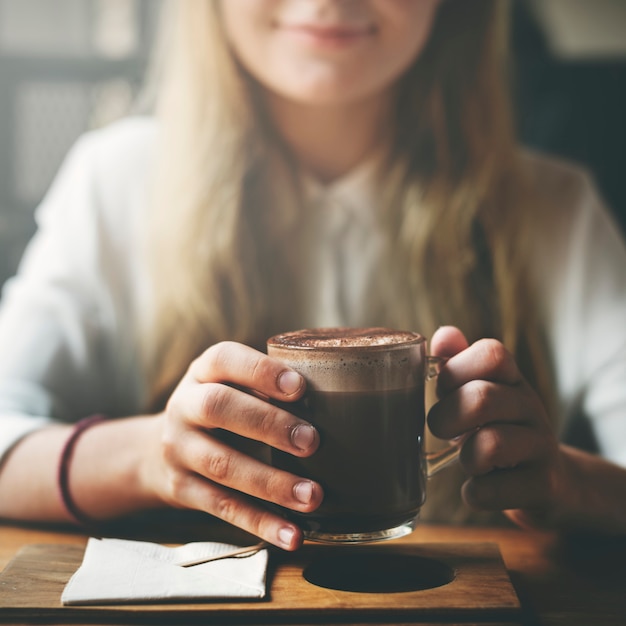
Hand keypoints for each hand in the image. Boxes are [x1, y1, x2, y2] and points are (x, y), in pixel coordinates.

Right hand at [143, 341, 322, 549]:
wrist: (160, 450)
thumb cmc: (220, 410)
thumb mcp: (231, 385)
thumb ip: (265, 387)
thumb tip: (334, 402)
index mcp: (203, 372)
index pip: (225, 359)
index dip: (261, 372)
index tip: (300, 387)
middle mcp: (184, 406)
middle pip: (218, 407)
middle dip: (268, 424)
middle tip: (311, 441)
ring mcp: (180, 449)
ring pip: (222, 464)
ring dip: (271, 483)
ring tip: (312, 495)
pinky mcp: (183, 489)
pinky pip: (223, 508)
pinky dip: (260, 523)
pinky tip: (292, 534)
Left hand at [427, 326, 571, 528]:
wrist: (550, 482)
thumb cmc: (498, 430)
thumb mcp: (479, 394)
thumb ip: (458, 364)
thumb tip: (442, 336)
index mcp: (511, 380)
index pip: (491, 354)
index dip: (456, 370)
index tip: (442, 390)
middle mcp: (530, 407)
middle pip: (482, 398)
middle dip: (446, 416)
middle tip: (439, 429)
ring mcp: (541, 446)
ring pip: (491, 445)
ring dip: (466, 458)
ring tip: (468, 462)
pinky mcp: (544, 486)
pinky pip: (495, 490)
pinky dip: (475, 493)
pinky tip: (477, 489)